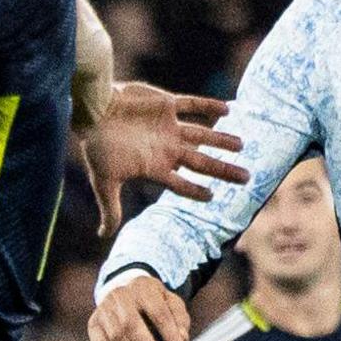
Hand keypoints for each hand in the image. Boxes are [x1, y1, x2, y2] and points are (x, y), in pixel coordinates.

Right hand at [76, 82, 248, 236]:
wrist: (93, 109)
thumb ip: (110, 208)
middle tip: (247, 177)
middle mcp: (164, 148)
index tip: (214, 198)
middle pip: (201, 162)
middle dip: (224, 169)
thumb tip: (103, 235)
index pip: (181, 184)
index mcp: (154, 167)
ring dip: (222, 139)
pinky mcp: (165, 105)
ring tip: (242, 144)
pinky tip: (228, 110)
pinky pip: (192, 105)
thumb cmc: (97, 146)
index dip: (197, 191)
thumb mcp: (103, 181)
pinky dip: (209, 106)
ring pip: (202, 135)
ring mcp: (167, 127)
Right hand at [88, 275, 189, 340]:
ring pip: (115, 337)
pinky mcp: (94, 323)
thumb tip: (182, 340)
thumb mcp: (172, 304)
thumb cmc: (155, 303)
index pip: (157, 311)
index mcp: (144, 287)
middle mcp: (120, 295)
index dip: (169, 334)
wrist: (127, 294)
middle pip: (130, 324)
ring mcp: (104, 308)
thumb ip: (180, 321)